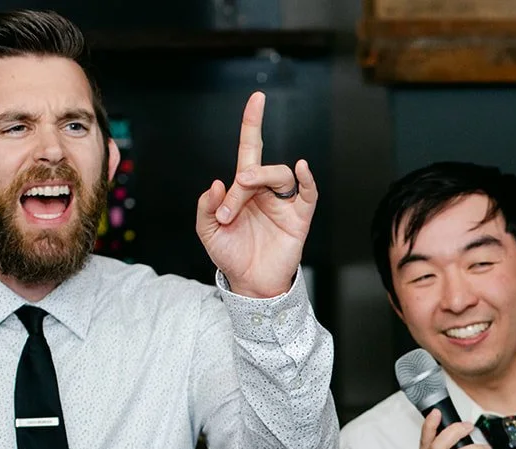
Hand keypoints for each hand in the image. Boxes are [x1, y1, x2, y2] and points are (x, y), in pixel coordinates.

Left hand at [195, 91, 316, 297]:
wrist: (250, 284)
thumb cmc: (231, 255)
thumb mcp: (207, 230)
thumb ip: (207, 206)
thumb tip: (219, 183)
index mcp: (244, 189)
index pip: (250, 148)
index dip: (253, 123)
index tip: (257, 98)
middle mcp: (265, 191)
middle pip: (259, 167)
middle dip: (242, 183)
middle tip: (228, 211)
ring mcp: (284, 203)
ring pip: (279, 175)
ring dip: (258, 185)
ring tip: (238, 214)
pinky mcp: (300, 218)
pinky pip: (308, 193)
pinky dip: (307, 179)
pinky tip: (302, 169)